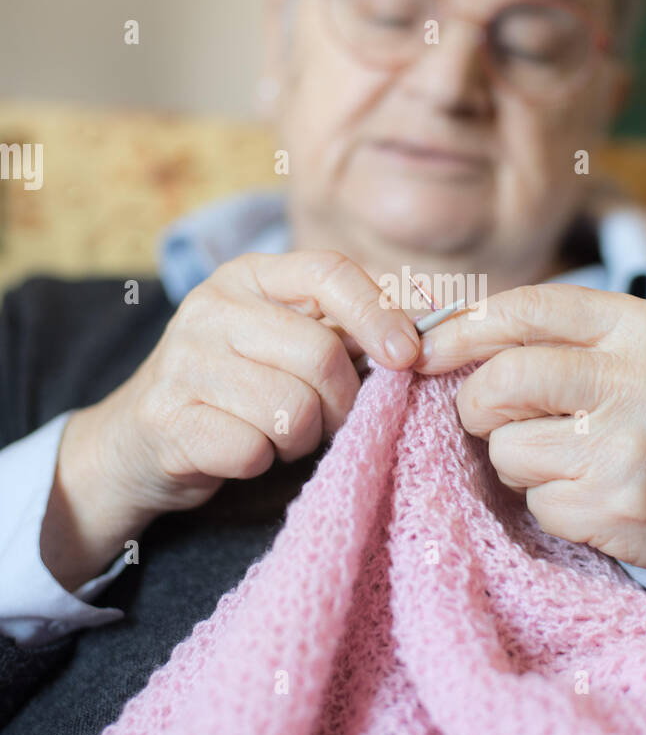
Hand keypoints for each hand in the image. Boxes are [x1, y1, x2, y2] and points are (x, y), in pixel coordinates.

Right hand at [42, 251, 419, 588]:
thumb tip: (421, 335)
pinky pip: (254, 449)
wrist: (135, 441)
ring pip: (292, 409)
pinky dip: (262, 462)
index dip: (380, 314)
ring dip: (301, 438)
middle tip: (330, 420)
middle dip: (343, 402)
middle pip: (322, 354)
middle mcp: (211, 307)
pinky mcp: (169, 421)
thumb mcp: (279, 340)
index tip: (407, 357)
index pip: (330, 272)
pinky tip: (243, 452)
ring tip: (279, 434)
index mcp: (248, 276)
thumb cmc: (233, 390)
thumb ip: (340, 329)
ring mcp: (184, 363)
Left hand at [413, 284, 645, 571]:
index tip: (424, 351)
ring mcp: (629, 444)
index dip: (461, 330)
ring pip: (508, 447)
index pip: (525, 309)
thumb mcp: (611, 353)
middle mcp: (637, 378)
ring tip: (561, 460)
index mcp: (633, 325)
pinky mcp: (618, 502)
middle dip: (477, 405)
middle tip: (490, 418)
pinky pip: (534, 500)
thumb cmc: (641, 412)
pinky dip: (544, 502)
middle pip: (505, 379)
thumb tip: (428, 338)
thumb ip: (537, 338)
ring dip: (513, 461)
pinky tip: (585, 493)